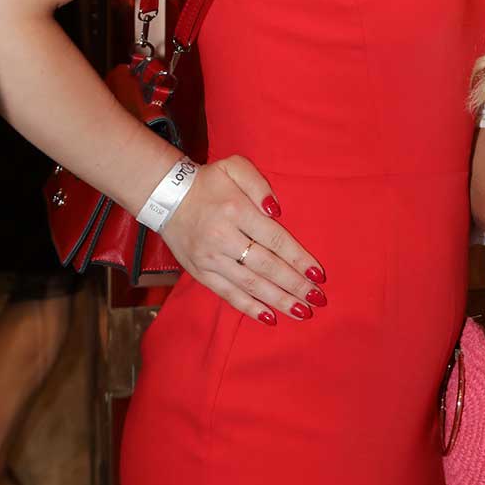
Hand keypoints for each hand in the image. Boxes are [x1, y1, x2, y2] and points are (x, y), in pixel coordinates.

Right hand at [161, 155, 325, 326]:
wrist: (166, 196)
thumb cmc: (209, 182)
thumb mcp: (234, 167)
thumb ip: (259, 184)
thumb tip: (276, 211)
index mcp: (236, 211)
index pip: (276, 240)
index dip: (299, 259)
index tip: (318, 275)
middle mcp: (224, 238)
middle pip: (267, 266)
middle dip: (295, 285)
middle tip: (318, 300)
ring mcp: (210, 259)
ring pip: (250, 285)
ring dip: (278, 301)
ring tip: (302, 312)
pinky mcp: (200, 273)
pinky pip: (228, 294)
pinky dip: (249, 308)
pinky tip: (270, 318)